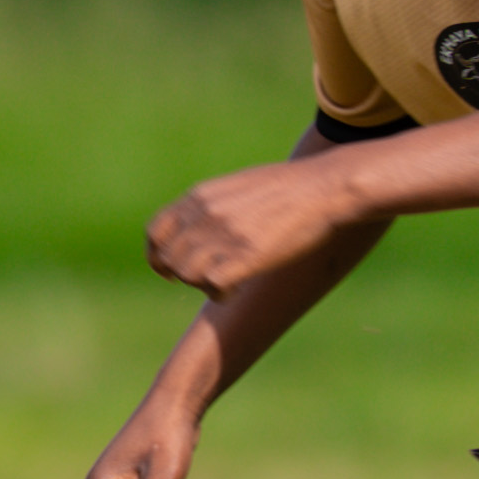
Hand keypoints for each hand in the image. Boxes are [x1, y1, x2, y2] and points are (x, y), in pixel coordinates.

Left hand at [142, 153, 360, 300]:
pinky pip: (211, 285)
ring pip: (186, 274)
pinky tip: (236, 289)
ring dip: (201, 285)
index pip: (155, 232)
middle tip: (208, 278)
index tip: (169, 270)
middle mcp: (205, 215)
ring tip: (226, 282)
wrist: (324, 188)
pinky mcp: (246, 256)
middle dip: (182, 275)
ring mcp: (224, 235)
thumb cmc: (288, 188)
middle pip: (169, 258)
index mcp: (200, 196)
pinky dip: (219, 294)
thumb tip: (199, 224)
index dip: (157, 255)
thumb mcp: (238, 184)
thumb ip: (212, 204)